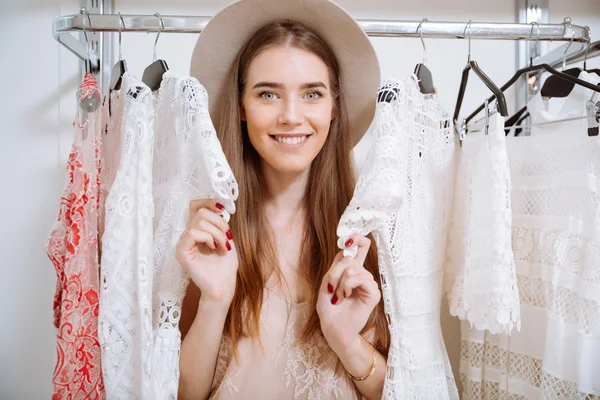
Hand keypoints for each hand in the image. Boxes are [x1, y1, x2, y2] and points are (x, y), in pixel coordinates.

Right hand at [176, 199, 237, 307]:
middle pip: (200, 212)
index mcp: (197, 230)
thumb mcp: (225, 237)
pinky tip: (213, 248)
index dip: (208, 202)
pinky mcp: (181, 252)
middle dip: (219, 223)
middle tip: (227, 238)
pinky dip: (208, 238)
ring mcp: (183, 243)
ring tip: (223, 246)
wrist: (224, 285)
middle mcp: (187, 235)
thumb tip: (218, 205)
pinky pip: (192, 233)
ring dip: (217, 233)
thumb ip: (219, 222)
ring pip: (199, 222)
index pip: (195, 206)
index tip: (223, 208)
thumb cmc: (225, 264)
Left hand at [317, 234, 380, 354]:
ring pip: (354, 270)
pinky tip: (346, 296)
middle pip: (350, 259)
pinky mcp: (373, 293)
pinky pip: (362, 279)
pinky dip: (348, 286)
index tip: (348, 240)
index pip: (360, 248)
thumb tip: (346, 251)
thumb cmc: (329, 308)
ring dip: (340, 283)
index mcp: (351, 270)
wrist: (333, 328)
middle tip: (330, 288)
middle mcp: (362, 275)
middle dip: (335, 272)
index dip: (356, 239)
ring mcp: (368, 284)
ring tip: (338, 297)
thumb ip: (336, 267)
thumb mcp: (326, 283)